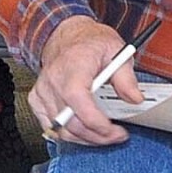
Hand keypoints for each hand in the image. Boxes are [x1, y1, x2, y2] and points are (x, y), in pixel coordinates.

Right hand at [28, 17, 143, 146]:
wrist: (68, 35)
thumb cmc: (90, 42)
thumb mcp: (117, 51)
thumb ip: (126, 78)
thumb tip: (134, 99)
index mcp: (73, 65)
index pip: (78, 100)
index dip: (96, 122)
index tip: (115, 130)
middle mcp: (54, 79)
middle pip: (70, 121)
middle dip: (97, 136)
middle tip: (116, 136)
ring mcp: (43, 90)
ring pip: (60, 129)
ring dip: (84, 138)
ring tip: (103, 134)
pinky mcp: (37, 99)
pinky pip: (50, 126)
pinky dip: (68, 133)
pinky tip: (83, 130)